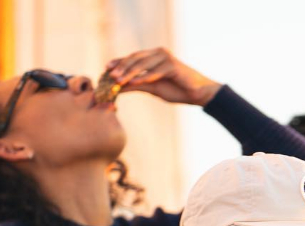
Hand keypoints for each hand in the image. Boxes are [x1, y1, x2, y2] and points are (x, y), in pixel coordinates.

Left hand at [105, 48, 220, 105]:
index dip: (119, 62)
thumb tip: (118, 87)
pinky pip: (156, 71)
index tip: (106, 69)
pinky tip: (138, 83)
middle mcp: (159, 53)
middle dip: (122, 67)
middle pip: (136, 58)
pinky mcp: (173, 65)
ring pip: (143, 64)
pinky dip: (147, 77)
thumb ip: (137, 85)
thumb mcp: (153, 88)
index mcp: (154, 56)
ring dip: (130, 73)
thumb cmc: (177, 90)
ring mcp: (166, 58)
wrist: (198, 93)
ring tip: (119, 81)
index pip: (133, 58)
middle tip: (110, 75)